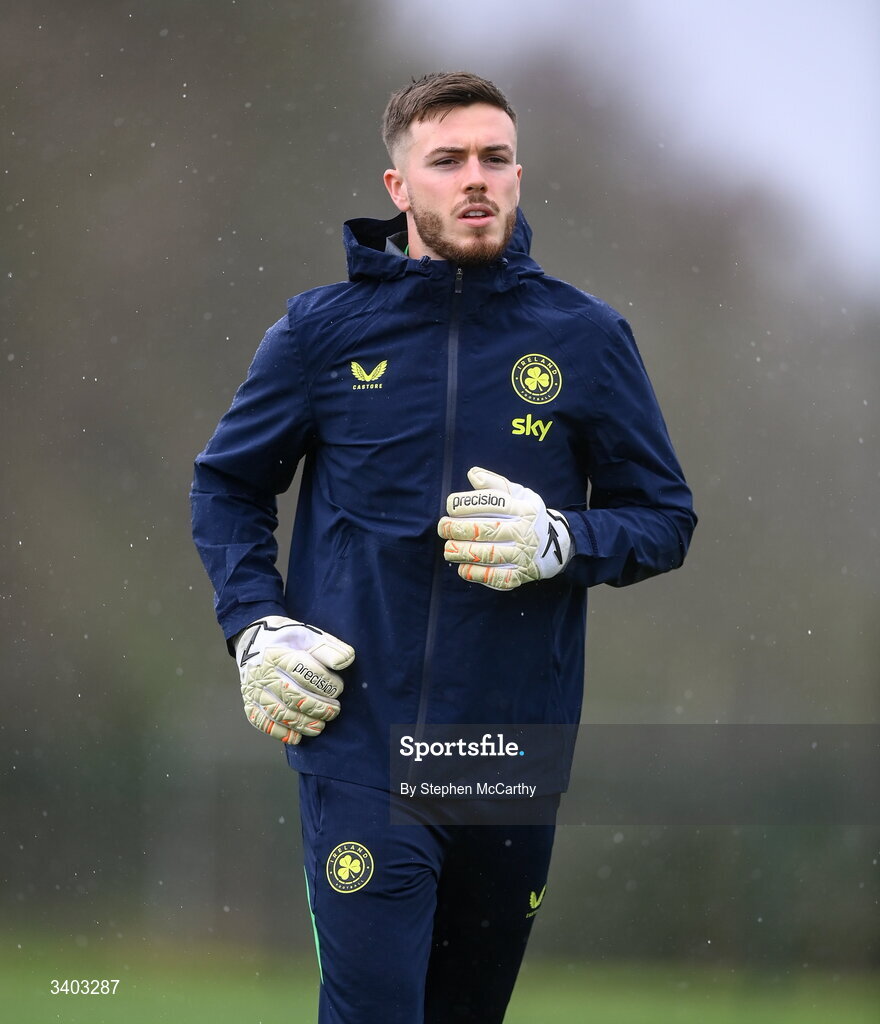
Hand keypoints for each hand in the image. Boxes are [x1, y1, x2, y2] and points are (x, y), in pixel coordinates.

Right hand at [234, 616, 354, 744]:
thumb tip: (345, 661)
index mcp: (279, 654)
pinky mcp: (250, 703)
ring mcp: (255, 691)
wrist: (252, 639)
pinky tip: (298, 736)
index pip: (304, 673)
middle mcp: (264, 674)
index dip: (325, 683)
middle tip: (334, 710)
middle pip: (293, 696)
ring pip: (280, 713)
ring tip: (321, 725)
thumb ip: (327, 648)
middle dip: (318, 707)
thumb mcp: (307, 635)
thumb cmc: (285, 639)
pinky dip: (281, 733)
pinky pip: (263, 723)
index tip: (338, 688)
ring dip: (304, 723)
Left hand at [438, 467, 572, 590]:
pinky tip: (462, 567)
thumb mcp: (519, 495)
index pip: (493, 503)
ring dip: (463, 552)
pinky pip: (494, 576)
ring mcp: (522, 555)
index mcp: (524, 509)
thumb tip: (473, 474)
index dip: (467, 503)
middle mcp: (524, 532)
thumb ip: (495, 484)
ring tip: (448, 548)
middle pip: (487, 529)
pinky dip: (475, 573)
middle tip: (443, 527)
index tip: (451, 506)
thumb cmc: (527, 516)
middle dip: (459, 528)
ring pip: (488, 554)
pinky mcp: (519, 575)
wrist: (555, 546)